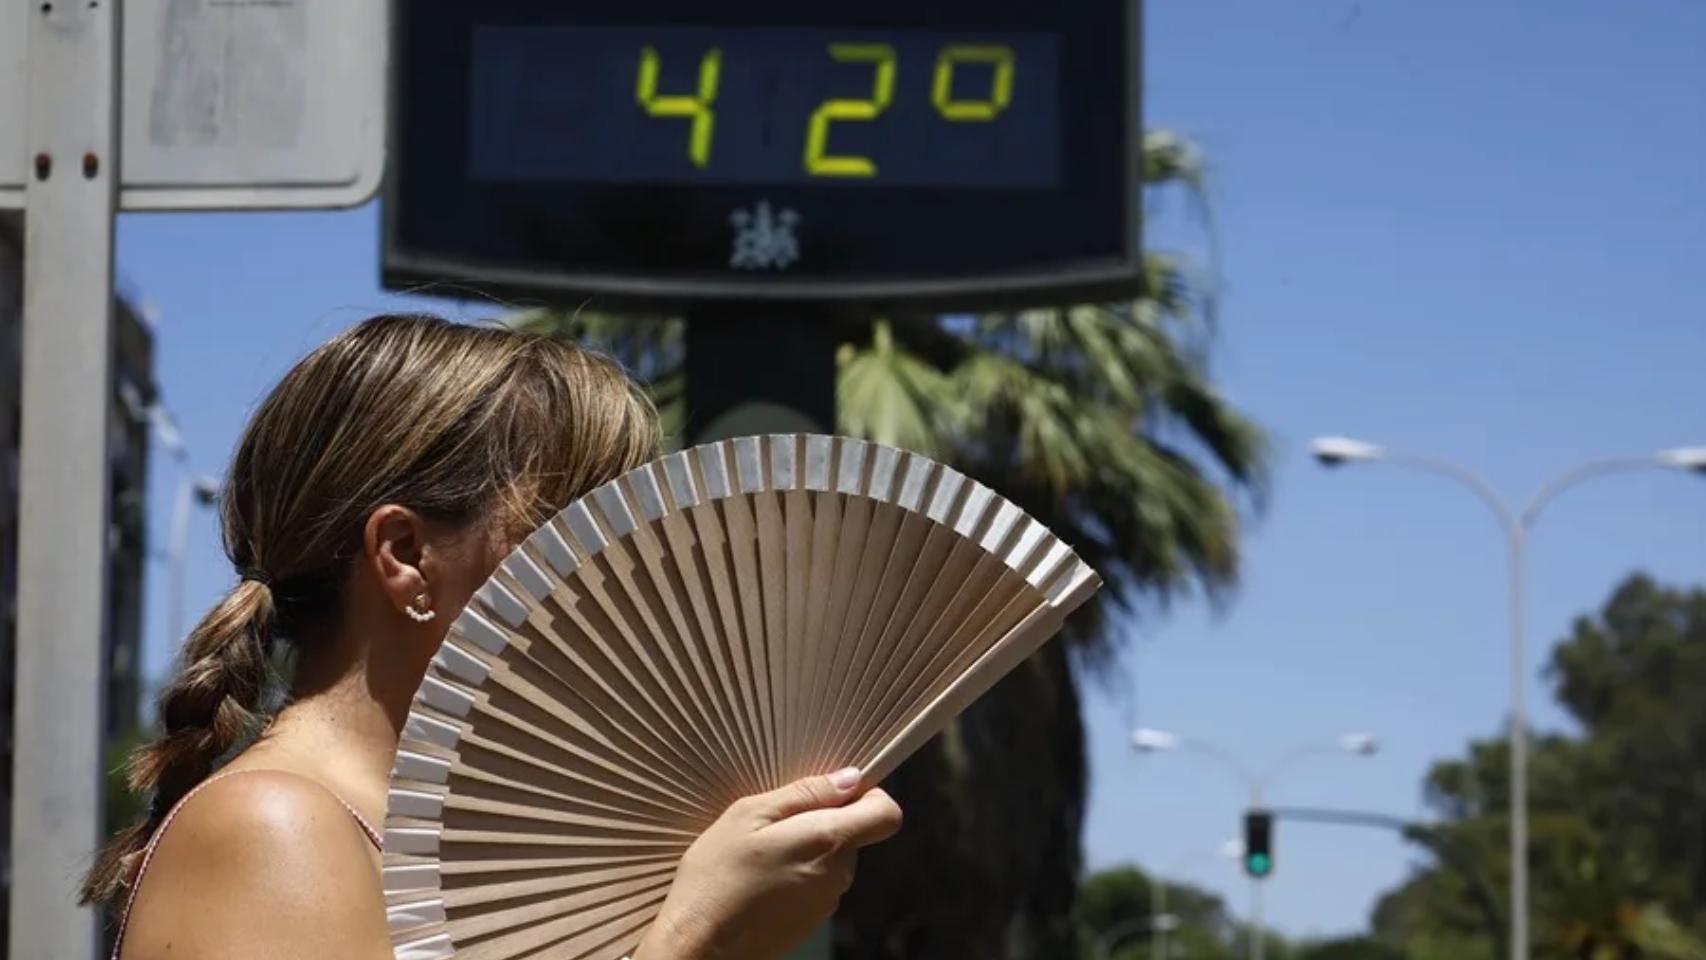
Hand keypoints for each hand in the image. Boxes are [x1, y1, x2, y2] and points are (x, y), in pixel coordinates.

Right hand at [635, 768, 902, 959]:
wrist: (700, 944)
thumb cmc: (717, 875)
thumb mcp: (750, 814)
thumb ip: (806, 792)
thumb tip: (851, 778)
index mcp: (829, 841)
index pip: (887, 814)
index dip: (868, 796)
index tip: (834, 792)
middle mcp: (839, 874)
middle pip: (856, 834)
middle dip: (825, 821)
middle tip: (776, 825)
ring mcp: (828, 902)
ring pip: (834, 859)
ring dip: (808, 849)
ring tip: (763, 854)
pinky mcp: (813, 922)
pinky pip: (818, 884)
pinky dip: (798, 875)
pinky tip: (762, 880)